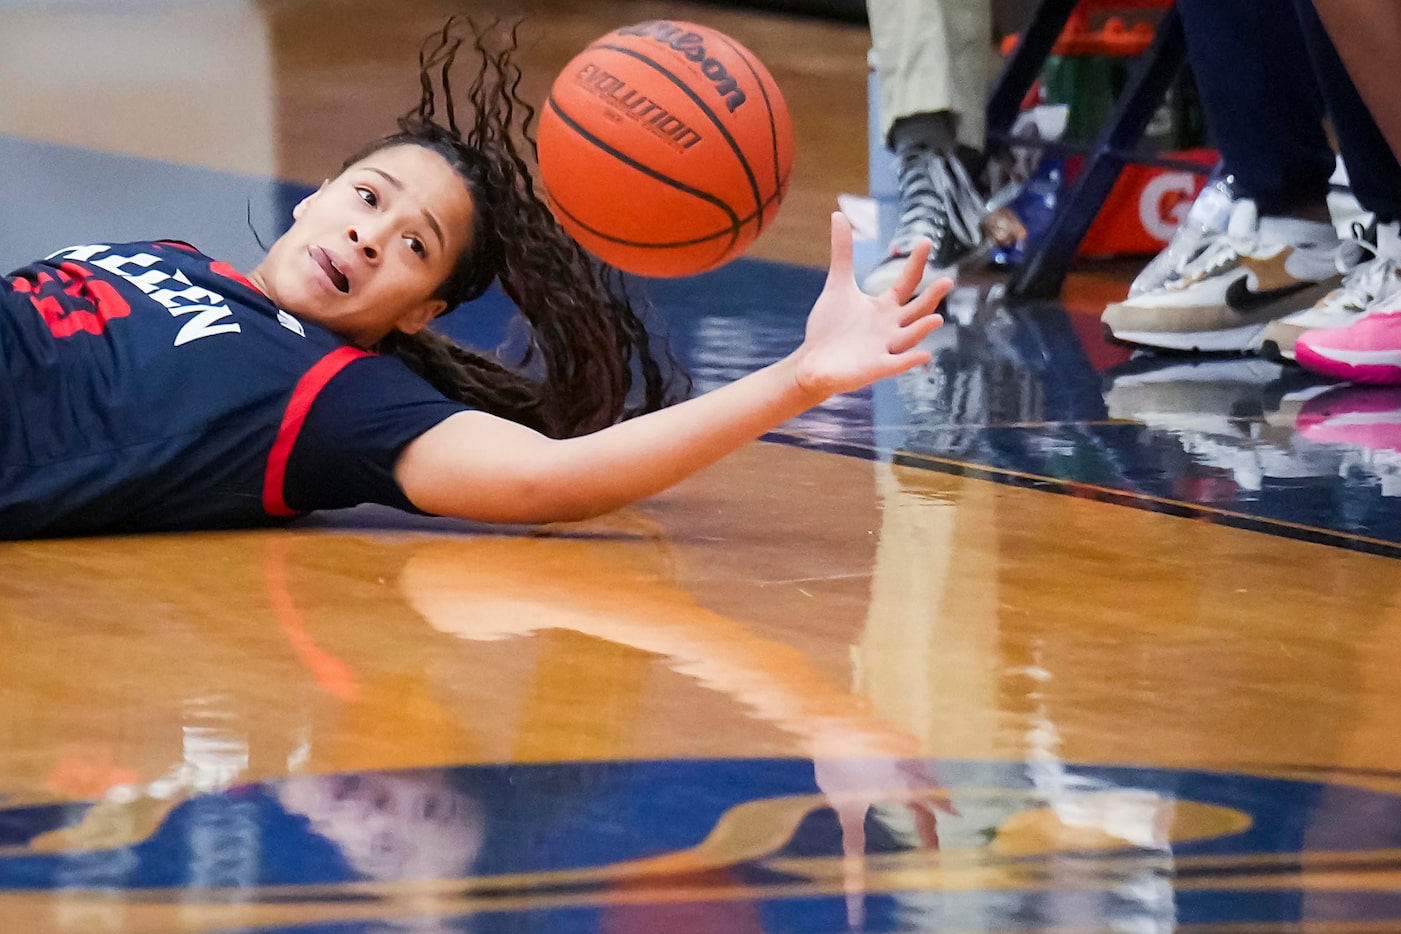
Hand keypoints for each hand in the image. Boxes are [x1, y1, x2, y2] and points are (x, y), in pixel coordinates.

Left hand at [790, 212, 949, 399]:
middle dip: (930, 297)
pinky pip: (897, 364)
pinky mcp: (876, 368)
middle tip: (947, 281)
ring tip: (938, 318)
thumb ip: (843, 253)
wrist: (812, 361)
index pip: (906, 283)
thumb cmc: (830, 326)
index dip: (915, 263)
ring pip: (910, 337)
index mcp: (885, 307)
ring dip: (923, 329)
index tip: (926, 241)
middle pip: (916, 310)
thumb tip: (838, 214)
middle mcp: (891, 326)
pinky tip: (926, 354)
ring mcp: (886, 348)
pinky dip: (910, 360)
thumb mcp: (838, 284)